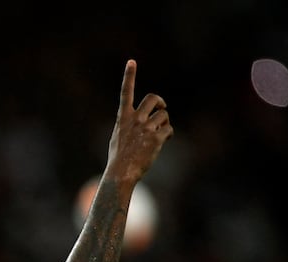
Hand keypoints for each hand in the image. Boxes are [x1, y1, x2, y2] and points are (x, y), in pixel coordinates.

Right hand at [105, 60, 172, 186]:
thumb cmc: (118, 159)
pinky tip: (162, 142)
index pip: (126, 93)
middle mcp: (135, 120)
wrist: (121, 173)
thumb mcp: (119, 137)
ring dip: (164, 123)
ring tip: (158, 135)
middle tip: (162, 108)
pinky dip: (168, 134)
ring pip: (164, 115)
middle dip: (160, 102)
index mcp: (123, 118)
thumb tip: (146, 121)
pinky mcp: (156, 138)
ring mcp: (146, 128)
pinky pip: (169, 129)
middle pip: (153, 99)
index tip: (131, 62)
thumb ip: (130, 125)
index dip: (129, 76)